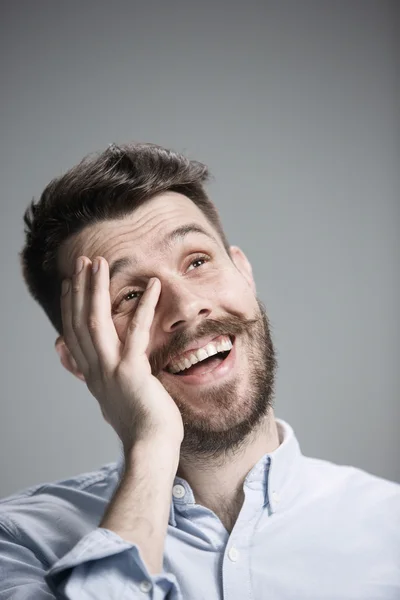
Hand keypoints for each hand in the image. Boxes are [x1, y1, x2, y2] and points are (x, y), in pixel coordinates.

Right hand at [61, 256, 183, 454]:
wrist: (150, 448)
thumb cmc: (140, 426)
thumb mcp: (113, 400)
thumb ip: (102, 382)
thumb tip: (91, 373)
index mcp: (93, 375)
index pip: (74, 334)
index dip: (71, 306)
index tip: (72, 284)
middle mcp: (96, 370)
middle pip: (80, 321)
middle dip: (80, 289)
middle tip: (82, 262)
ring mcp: (111, 370)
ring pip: (96, 322)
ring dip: (96, 289)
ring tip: (99, 263)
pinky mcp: (132, 372)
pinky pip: (136, 332)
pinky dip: (144, 306)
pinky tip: (154, 285)